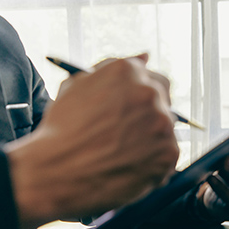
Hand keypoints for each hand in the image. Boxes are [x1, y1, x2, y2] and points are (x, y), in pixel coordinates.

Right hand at [6, 56, 178, 228]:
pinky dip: (153, 162)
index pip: (152, 77)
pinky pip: (167, 155)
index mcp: (128, 72)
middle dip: (149, 114)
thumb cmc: (62, 130)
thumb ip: (111, 69)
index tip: (134, 108)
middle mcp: (150, 93)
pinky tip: (129, 167)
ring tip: (121, 153)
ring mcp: (163, 124)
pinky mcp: (169, 153)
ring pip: (166, 129)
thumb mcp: (76, 86)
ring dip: (151, 138)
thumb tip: (144, 56)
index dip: (141, 95)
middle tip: (129, 132)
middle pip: (164, 100)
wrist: (59, 172)